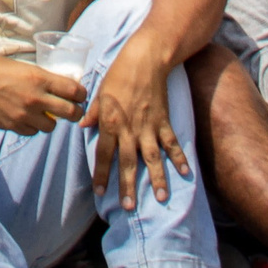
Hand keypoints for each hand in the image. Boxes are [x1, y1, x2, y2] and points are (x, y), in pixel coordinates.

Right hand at [0, 49, 84, 133]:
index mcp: (40, 78)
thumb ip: (43, 79)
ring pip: (52, 127)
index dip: (82, 94)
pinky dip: (33, 126)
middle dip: (75, 111)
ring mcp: (24, 115)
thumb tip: (61, 88)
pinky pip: (33, 132)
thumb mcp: (24, 66)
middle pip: (70, 112)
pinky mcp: (13, 126)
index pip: (74, 90)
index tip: (80, 95)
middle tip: (72, 109)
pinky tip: (27, 117)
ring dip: (51, 121)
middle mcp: (35, 98)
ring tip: (44, 113)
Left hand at [86, 40, 190, 210]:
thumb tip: (82, 125)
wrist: (145, 60)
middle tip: (128, 207)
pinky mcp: (163, 121)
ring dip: (156, 178)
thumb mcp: (99, 92)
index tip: (99, 192)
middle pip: (128, 162)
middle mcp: (129, 129)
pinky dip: (179, 157)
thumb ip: (93, 112)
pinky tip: (185, 172)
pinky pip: (171, 143)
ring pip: (152, 158)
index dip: (101, 174)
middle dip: (127, 185)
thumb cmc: (119, 74)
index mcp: (110, 122)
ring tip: (160, 198)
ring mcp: (148, 127)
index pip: (103, 154)